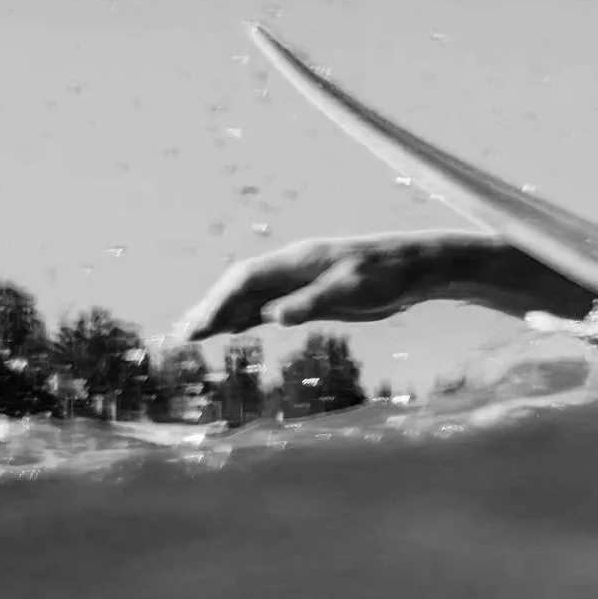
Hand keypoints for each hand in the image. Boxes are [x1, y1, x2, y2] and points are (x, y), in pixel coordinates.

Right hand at [176, 234, 443, 339]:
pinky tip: (230, 331)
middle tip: (179, 337)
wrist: (417, 267)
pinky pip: (268, 305)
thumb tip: (274, 317)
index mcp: (298, 261)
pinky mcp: (310, 295)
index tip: (199, 327)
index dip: (219, 301)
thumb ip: (313, 302)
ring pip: (250, 297)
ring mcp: (299, 281)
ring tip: (190, 336)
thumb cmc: (389, 275)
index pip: (245, 279)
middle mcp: (292, 268)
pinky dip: (245, 317)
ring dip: (220, 315)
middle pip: (239, 287)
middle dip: (209, 309)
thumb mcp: (355, 289)